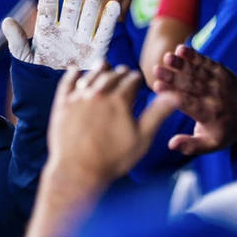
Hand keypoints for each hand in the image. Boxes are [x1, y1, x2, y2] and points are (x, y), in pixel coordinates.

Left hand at [2, 0, 119, 68]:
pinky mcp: (96, 50)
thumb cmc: (36, 71)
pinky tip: (114, 6)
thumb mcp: (24, 57)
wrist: (53, 90)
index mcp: (46, 28)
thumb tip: (7, 21)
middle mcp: (66, 29)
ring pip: (88, 15)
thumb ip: (17, 40)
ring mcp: (81, 38)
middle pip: (71, 6)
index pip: (48, 5)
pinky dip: (109, 21)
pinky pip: (103, 33)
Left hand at [47, 65, 175, 183]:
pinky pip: (66, 83)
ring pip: (90, 76)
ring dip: (99, 69)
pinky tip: (75, 70)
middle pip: (111, 75)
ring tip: (104, 65)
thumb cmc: (113, 159)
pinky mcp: (62, 105)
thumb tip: (175, 95)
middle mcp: (98, 94)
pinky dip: (71, 74)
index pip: (131, 80)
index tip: (138, 79)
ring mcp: (77, 98)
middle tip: (123, 72)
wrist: (78, 171)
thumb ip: (157, 114)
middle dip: (120, 73)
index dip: (137, 78)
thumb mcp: (142, 138)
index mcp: (119, 100)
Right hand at [151, 44, 236, 154]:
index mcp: (208, 115)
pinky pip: (206, 62)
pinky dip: (195, 55)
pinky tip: (181, 49)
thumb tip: (171, 144)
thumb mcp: (210, 144)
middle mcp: (214, 97)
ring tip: (167, 57)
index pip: (188, 103)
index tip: (157, 87)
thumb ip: (190, 145)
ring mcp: (218, 82)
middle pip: (191, 86)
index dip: (173, 94)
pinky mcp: (221, 71)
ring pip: (198, 72)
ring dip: (182, 64)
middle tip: (156, 69)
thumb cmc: (224, 130)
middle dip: (173, 77)